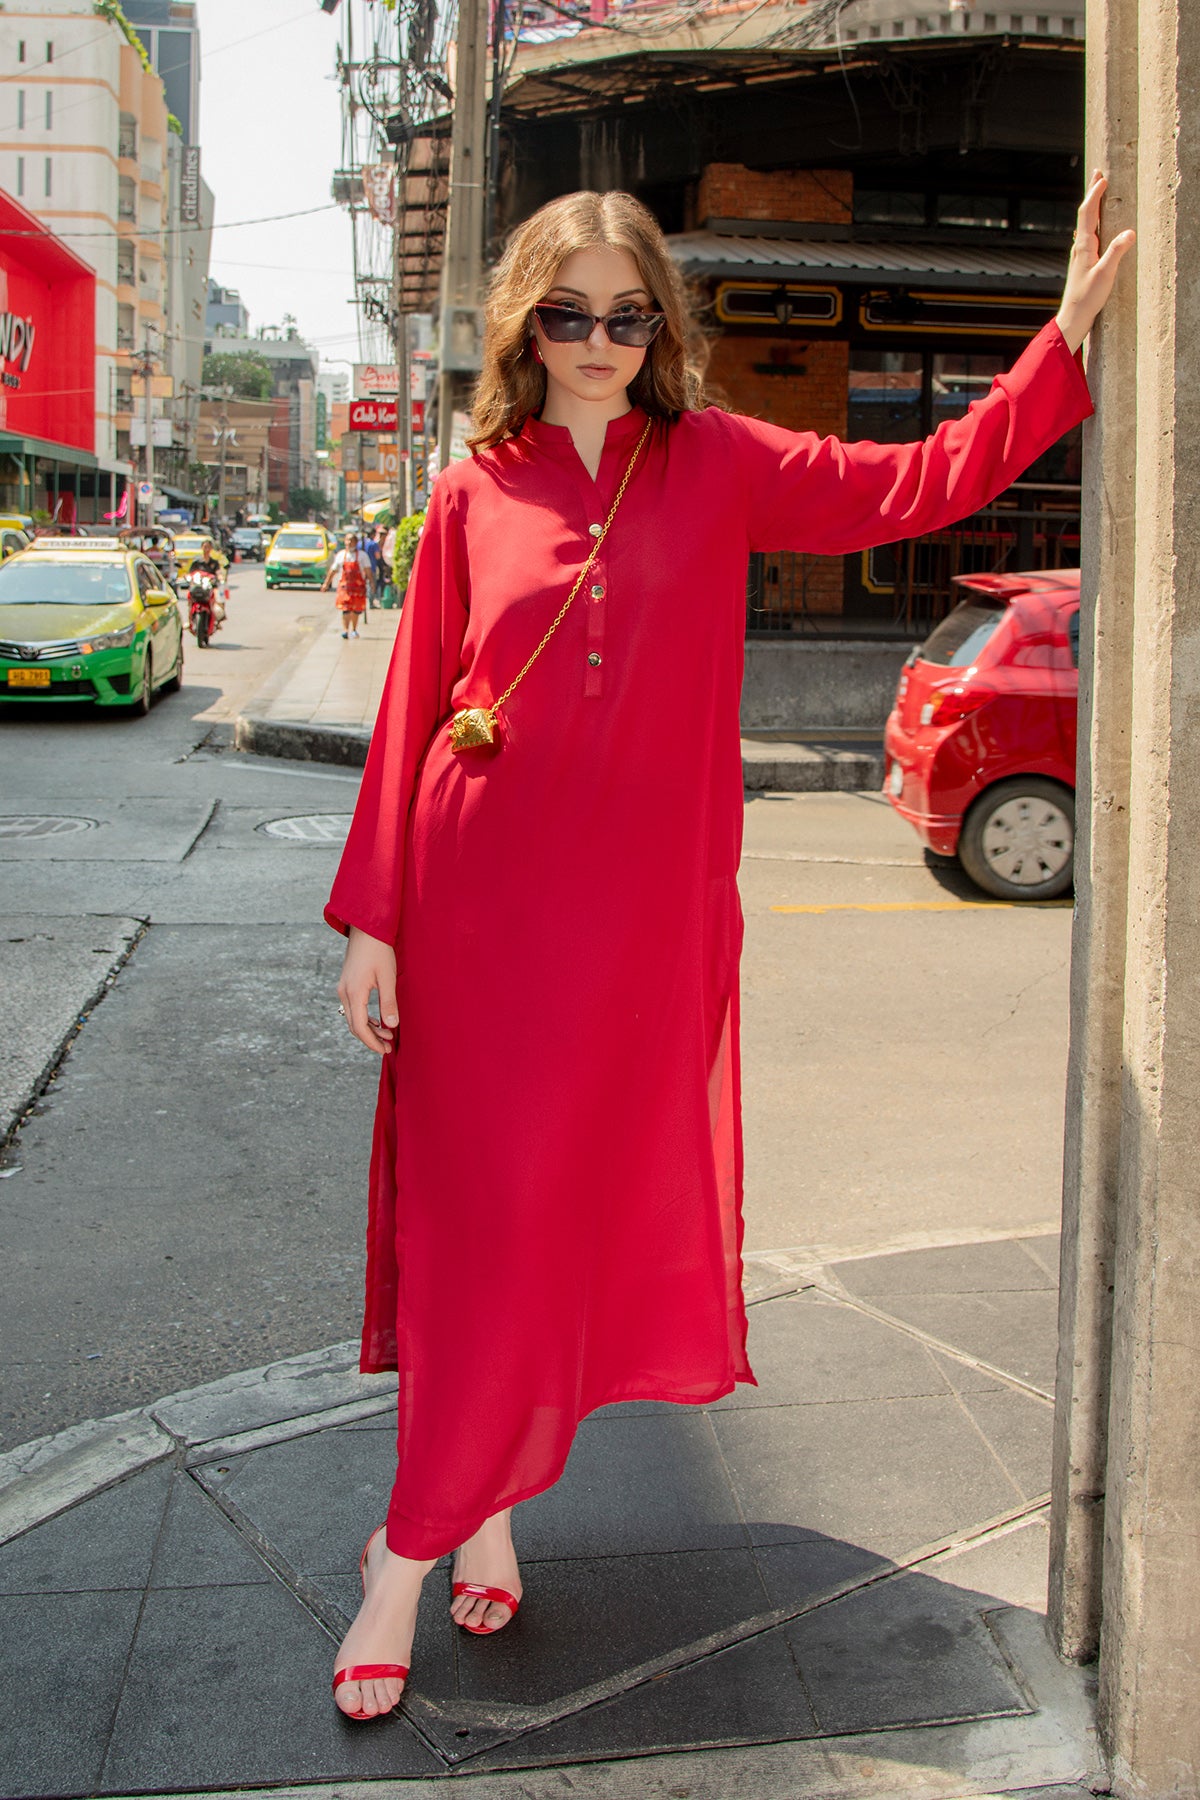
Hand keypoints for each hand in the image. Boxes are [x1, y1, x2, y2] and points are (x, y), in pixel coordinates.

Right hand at [338, 927, 398, 1054]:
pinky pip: (353, 1007)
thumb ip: (388, 1003)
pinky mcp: (347, 984)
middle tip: (388, 1047)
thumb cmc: (379, 950)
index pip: (360, 1027)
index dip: (372, 1042)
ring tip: (387, 1034)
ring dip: (369, 1028)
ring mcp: (343, 988)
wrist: (366, 929)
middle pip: (354, 1025)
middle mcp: (344, 993)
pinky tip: (378, 1020)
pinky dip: (365, 1017)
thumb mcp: (388, 978)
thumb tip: (391, 1026)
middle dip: (371, 1038)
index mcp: (354, 993)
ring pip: (353, 1017)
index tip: (385, 1050)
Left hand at [1056, 171, 1135, 351]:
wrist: (1073, 316)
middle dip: (1092, 192)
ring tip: (1098, 191)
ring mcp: (1080, 253)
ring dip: (1093, 205)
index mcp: (1084, 245)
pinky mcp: (1083, 261)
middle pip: (1085, 213)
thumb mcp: (1105, 274)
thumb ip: (1116, 252)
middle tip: (1098, 172)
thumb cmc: (1088, 297)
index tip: (1103, 178)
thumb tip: (1129, 232)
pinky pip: (1088, 233)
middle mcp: (1079, 246)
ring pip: (1086, 222)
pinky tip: (1095, 224)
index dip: (1095, 194)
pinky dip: (1093, 221)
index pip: (1088, 213)